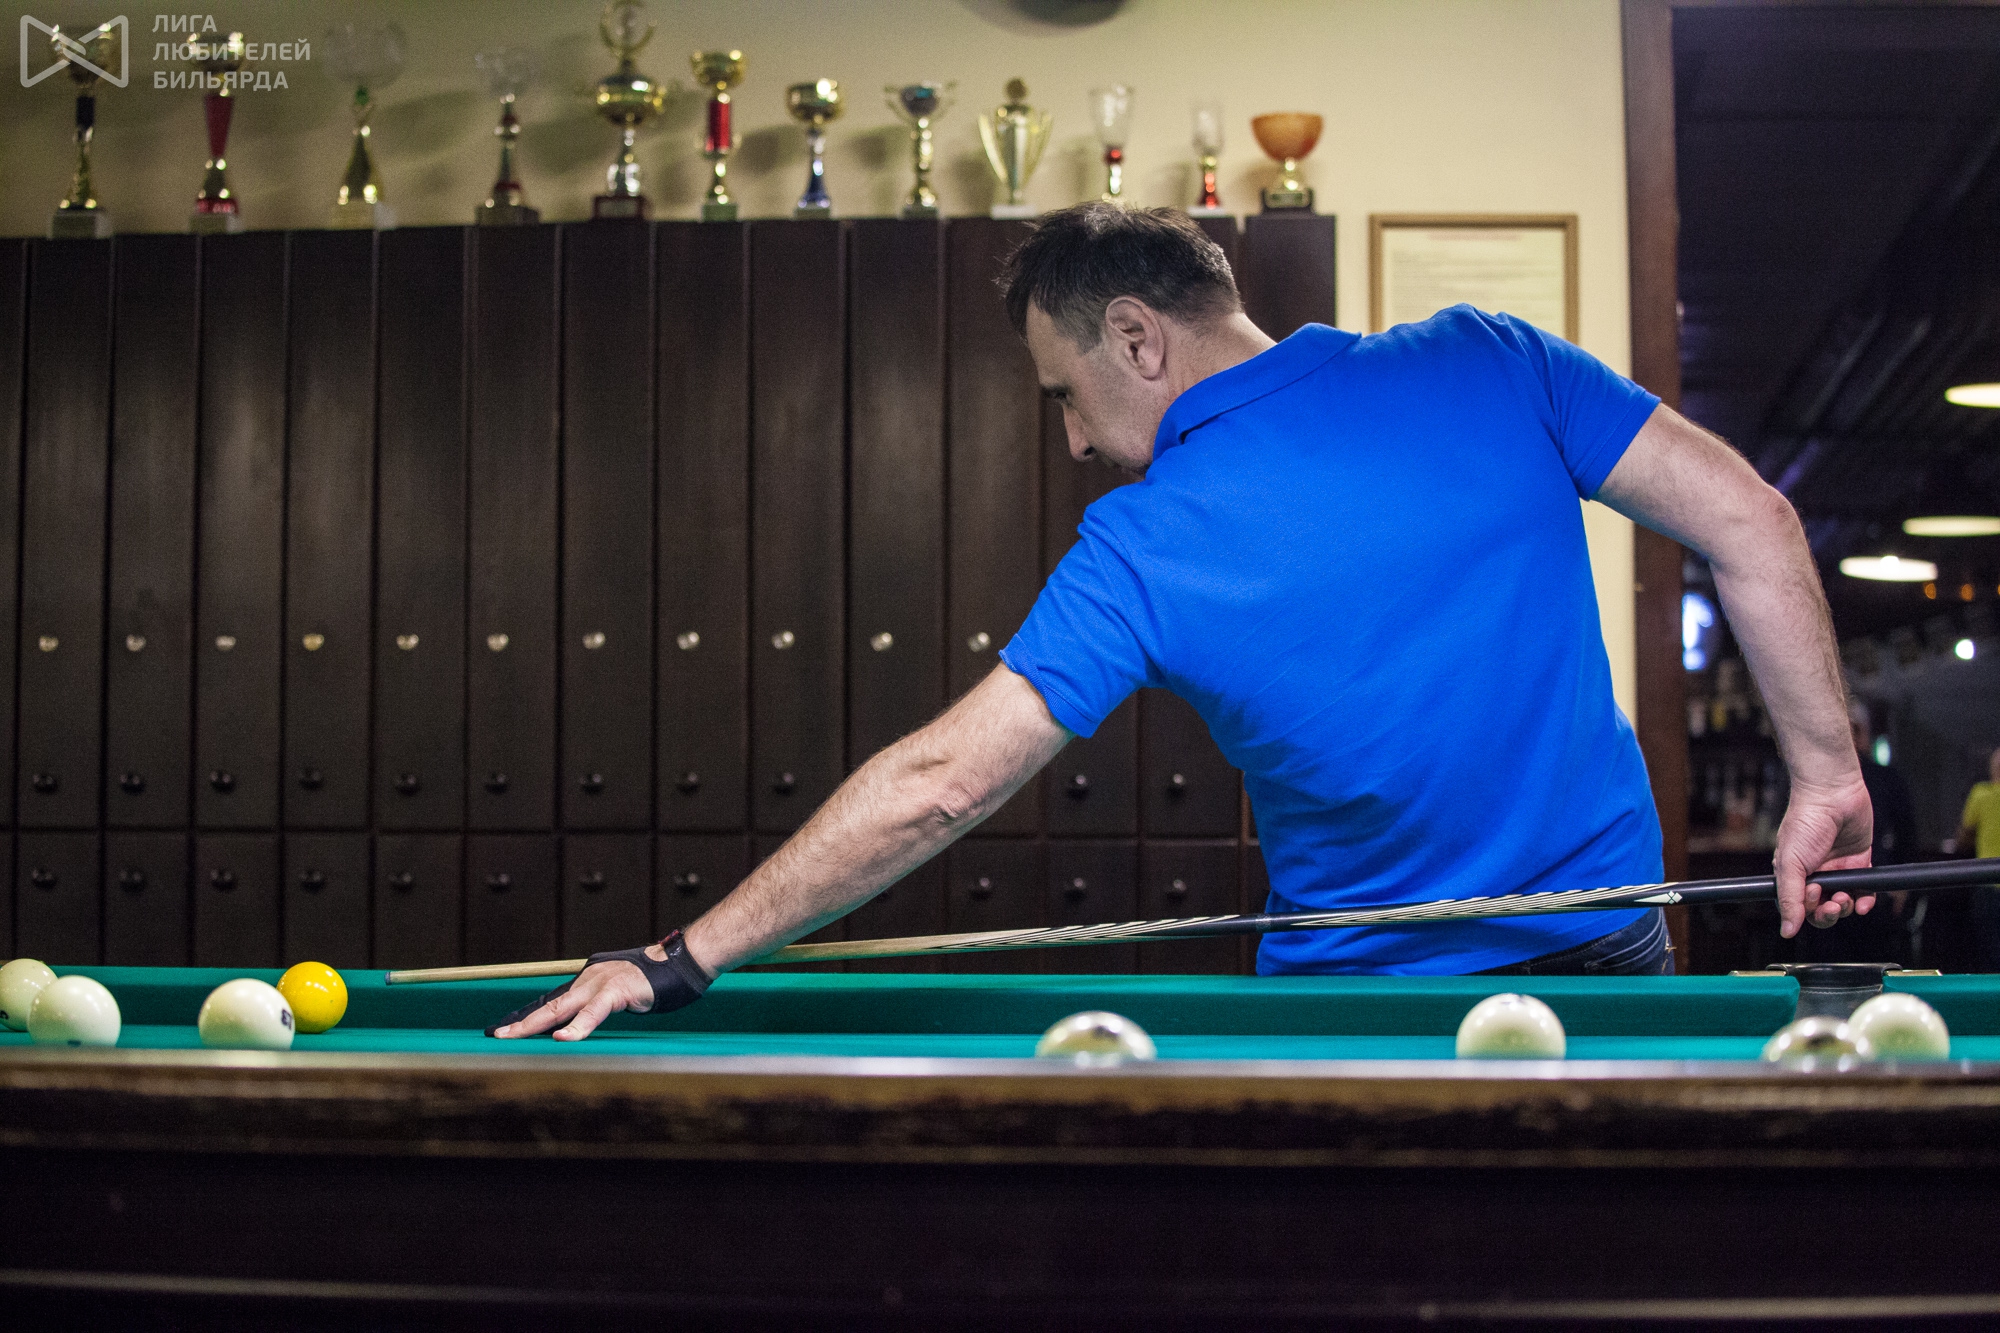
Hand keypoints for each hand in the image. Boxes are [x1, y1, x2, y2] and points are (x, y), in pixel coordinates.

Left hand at [490, 944, 663, 1040]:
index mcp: (588, 982)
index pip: (552, 1003)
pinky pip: (593, 1012)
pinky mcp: (617, 990)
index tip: (504, 1031)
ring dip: (534, 1025)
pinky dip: (578, 1027)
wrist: (679, 963)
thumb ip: (597, 1006)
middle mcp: (588, 979)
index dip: (528, 1018)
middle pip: (548, 1006)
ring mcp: (601, 984)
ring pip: (562, 1008)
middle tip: (497, 1035)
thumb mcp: (617, 993)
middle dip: (520, 1023)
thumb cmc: (651, 982)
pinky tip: (563, 1037)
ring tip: (512, 1037)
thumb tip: (580, 1026)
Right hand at [1771, 776, 1874, 937]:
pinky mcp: (1859, 863)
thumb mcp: (1790, 863)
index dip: (1808, 910)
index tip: (1814, 896)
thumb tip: (1787, 931)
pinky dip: (1865, 900)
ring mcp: (1838, 870)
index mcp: (1794, 874)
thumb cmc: (1806, 822)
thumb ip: (1789, 898)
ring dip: (1846, 908)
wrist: (1833, 795)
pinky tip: (1863, 902)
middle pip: (1823, 909)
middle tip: (1833, 904)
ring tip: (1846, 899)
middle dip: (1829, 913)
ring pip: (1844, 902)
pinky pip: (1864, 890)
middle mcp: (1816, 874)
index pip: (1800, 907)